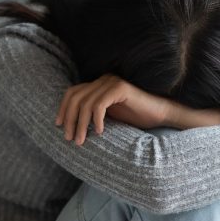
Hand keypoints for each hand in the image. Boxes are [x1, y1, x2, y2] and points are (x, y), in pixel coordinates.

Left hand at [56, 73, 173, 144]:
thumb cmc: (136, 118)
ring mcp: (112, 82)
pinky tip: (99, 132)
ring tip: (81, 140)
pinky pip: (100, 104)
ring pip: (86, 103)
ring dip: (80, 124)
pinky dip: (96, 119)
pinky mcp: (121, 88)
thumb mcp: (109, 117)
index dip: (63, 109)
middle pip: (75, 97)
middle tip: (69, 138)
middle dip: (69, 119)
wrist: (160, 115)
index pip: (72, 93)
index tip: (58, 126)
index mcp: (98, 85)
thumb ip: (92, 115)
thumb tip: (71, 127)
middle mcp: (103, 80)